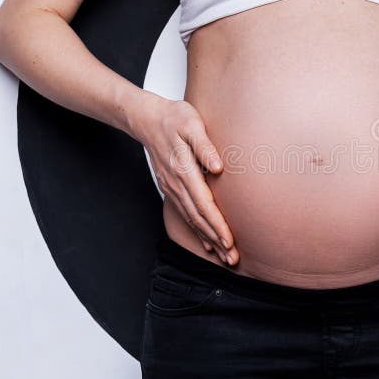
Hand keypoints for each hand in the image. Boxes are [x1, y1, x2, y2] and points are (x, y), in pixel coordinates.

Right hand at [130, 91, 237, 264]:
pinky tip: (206, 242)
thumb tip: (217, 167)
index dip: (216, 225)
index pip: (203, 204)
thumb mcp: (192, 124)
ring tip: (224, 256)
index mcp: (184, 170)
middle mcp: (176, 184)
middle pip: (198, 218)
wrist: (146, 118)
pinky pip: (185, 214)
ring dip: (208, 239)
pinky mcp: (171, 188)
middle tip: (232, 259)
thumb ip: (205, 146)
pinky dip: (196, 230)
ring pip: (191, 219)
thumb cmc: (174, 118)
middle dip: (216, 240)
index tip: (229, 242)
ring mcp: (172, 188)